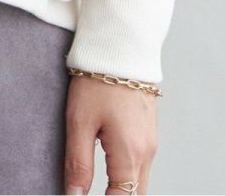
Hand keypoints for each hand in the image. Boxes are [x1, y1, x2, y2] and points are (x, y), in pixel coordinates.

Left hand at [63, 73, 157, 194]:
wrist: (121, 45)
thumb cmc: (97, 80)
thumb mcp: (80, 121)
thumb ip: (78, 163)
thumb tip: (74, 195)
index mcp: (130, 154)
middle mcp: (146, 152)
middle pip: (136, 195)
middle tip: (89, 194)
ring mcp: (150, 141)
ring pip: (139, 182)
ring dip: (122, 191)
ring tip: (98, 190)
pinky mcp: (148, 131)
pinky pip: (141, 165)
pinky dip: (127, 176)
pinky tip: (110, 174)